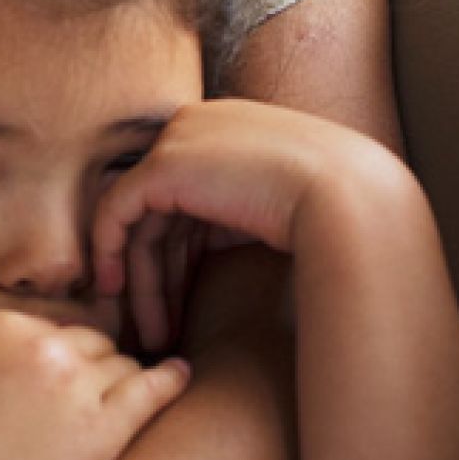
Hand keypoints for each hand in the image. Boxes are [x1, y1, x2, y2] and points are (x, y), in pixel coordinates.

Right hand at [0, 310, 190, 459]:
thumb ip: (9, 352)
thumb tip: (64, 350)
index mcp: (6, 325)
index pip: (61, 331)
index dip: (62, 363)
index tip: (58, 391)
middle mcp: (45, 346)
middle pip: (97, 345)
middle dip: (92, 374)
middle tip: (79, 414)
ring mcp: (76, 387)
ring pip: (124, 368)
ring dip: (119, 390)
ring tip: (103, 422)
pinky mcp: (101, 431)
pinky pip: (152, 391)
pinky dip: (170, 383)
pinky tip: (181, 377)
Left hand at [93, 99, 401, 302]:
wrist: (347, 197)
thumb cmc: (334, 211)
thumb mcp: (281, 206)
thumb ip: (241, 216)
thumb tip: (225, 250)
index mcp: (231, 129)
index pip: (189, 194)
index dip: (181, 252)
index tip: (181, 301)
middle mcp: (199, 125)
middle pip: (162, 209)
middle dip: (157, 272)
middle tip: (157, 327)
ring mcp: (179, 139)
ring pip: (139, 218)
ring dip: (142, 280)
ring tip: (151, 334)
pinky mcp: (163, 163)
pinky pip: (117, 211)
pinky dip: (111, 252)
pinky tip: (117, 292)